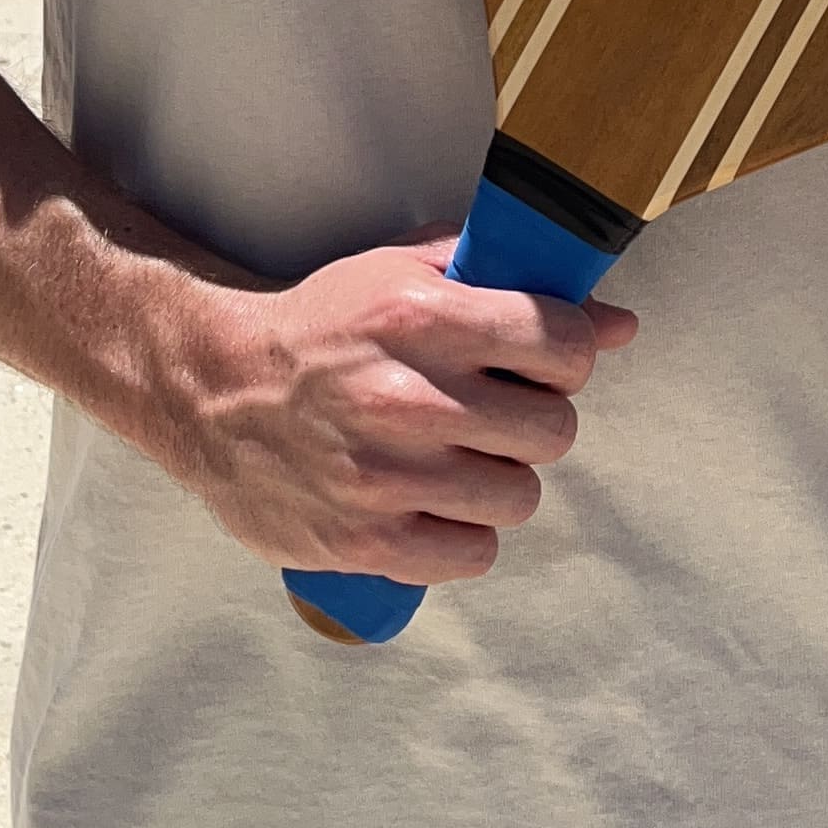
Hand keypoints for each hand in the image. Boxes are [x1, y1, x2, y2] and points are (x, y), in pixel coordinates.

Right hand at [149, 236, 638, 583]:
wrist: (211, 392)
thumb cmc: (320, 331)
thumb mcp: (404, 273)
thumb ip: (511, 284)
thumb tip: (617, 322)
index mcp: (422, 318)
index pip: (563, 344)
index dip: (568, 353)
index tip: (546, 360)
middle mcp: (408, 398)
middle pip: (553, 430)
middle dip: (533, 420)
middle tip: (495, 414)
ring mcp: (386, 477)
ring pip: (519, 496)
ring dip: (499, 480)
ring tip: (458, 460)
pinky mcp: (364, 541)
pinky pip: (473, 554)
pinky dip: (464, 535)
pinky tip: (434, 506)